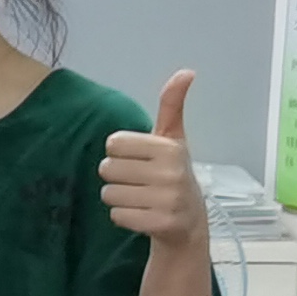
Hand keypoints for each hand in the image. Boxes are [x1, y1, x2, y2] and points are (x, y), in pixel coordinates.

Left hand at [99, 69, 204, 245]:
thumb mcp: (173, 139)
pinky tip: (142, 214)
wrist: (189, 221)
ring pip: (108, 193)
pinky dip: (124, 216)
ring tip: (140, 198)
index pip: (113, 143)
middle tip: (139, 181)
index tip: (139, 160)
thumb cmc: (173, 173)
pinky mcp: (160, 224)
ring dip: (118, 198)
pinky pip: (116, 215)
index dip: (120, 153)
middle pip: (107, 168)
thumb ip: (172, 105)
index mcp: (169, 147)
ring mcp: (167, 200)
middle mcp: (170, 172)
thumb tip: (186, 71)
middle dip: (117, 176)